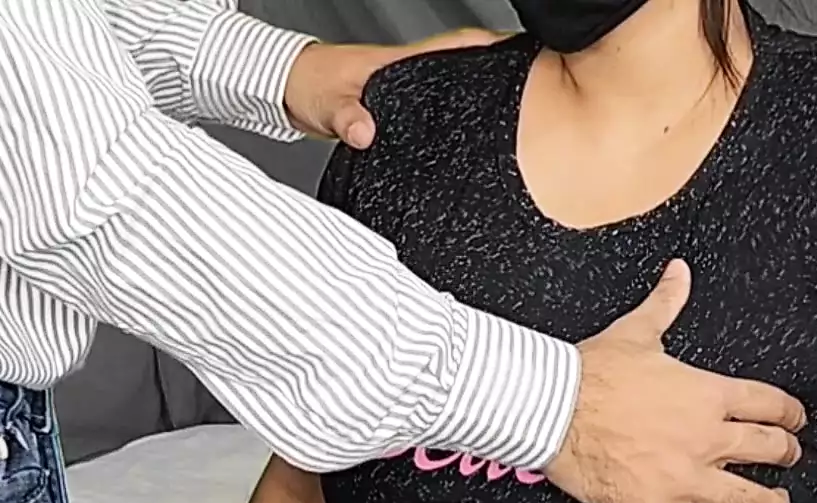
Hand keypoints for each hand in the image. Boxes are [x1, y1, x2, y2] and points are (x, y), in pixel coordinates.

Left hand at [283, 29, 509, 148]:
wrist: (286, 91)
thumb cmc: (307, 84)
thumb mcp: (327, 102)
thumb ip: (347, 117)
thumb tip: (366, 132)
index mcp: (400, 62)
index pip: (453, 47)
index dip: (488, 49)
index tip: (519, 55)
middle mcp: (408, 74)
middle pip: (463, 70)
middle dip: (496, 79)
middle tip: (530, 99)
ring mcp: (405, 92)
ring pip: (450, 92)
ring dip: (476, 101)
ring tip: (512, 123)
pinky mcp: (397, 112)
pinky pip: (431, 113)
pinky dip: (448, 122)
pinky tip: (461, 142)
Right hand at [544, 260, 806, 502]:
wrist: (551, 409)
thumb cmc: (593, 370)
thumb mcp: (637, 332)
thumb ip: (666, 304)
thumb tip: (678, 269)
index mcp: (708, 396)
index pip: (770, 404)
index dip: (791, 413)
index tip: (796, 420)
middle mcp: (706, 441)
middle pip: (770, 451)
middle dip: (787, 454)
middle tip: (788, 457)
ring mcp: (684, 482)